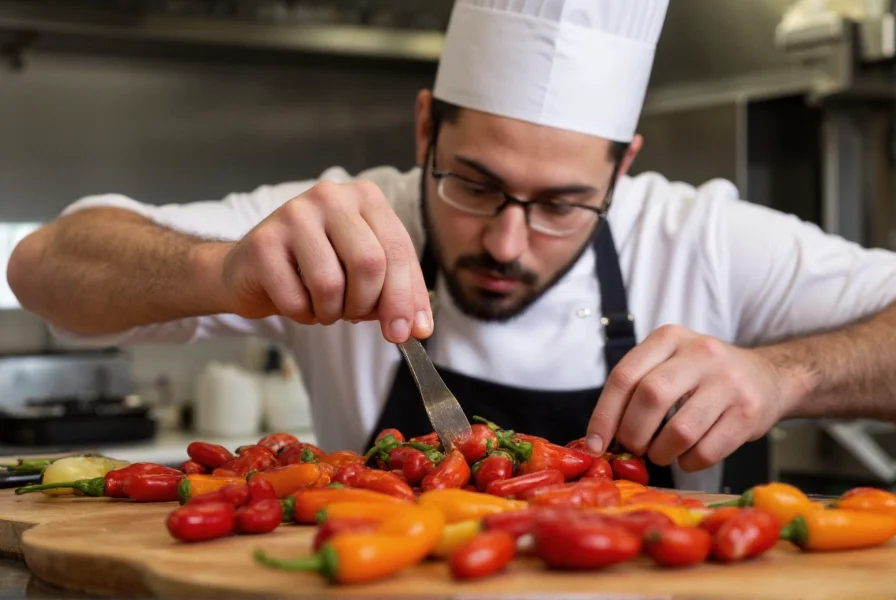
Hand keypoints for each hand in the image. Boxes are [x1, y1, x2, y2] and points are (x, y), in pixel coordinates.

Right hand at [219, 180, 432, 342]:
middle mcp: (330, 196)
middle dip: (365, 304)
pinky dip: (302, 314)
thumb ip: (398, 294)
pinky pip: (295, 298)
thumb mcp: (365, 273)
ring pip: (330, 283)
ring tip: (323, 305)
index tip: (405, 332)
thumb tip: (419, 328)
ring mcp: (293, 214)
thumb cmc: (317, 267)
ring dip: (331, 311)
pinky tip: (298, 301)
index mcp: (365, 197)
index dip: (405, 297)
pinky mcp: (263, 242)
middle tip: (354, 315)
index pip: (397, 250)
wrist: (253, 268)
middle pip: (369, 263)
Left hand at [585, 325, 791, 471]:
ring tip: (661, 454)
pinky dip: (689, 463)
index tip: (595, 444)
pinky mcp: (749, 412)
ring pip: (680, 430)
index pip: (625, 376)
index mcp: (669, 338)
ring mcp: (728, 381)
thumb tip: (599, 438)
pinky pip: (707, 450)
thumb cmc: (704, 376)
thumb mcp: (669, 364)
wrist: (768, 377)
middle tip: (633, 448)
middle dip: (633, 434)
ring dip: (662, 453)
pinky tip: (688, 457)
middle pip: (650, 398)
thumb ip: (636, 390)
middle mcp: (700, 353)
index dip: (605, 414)